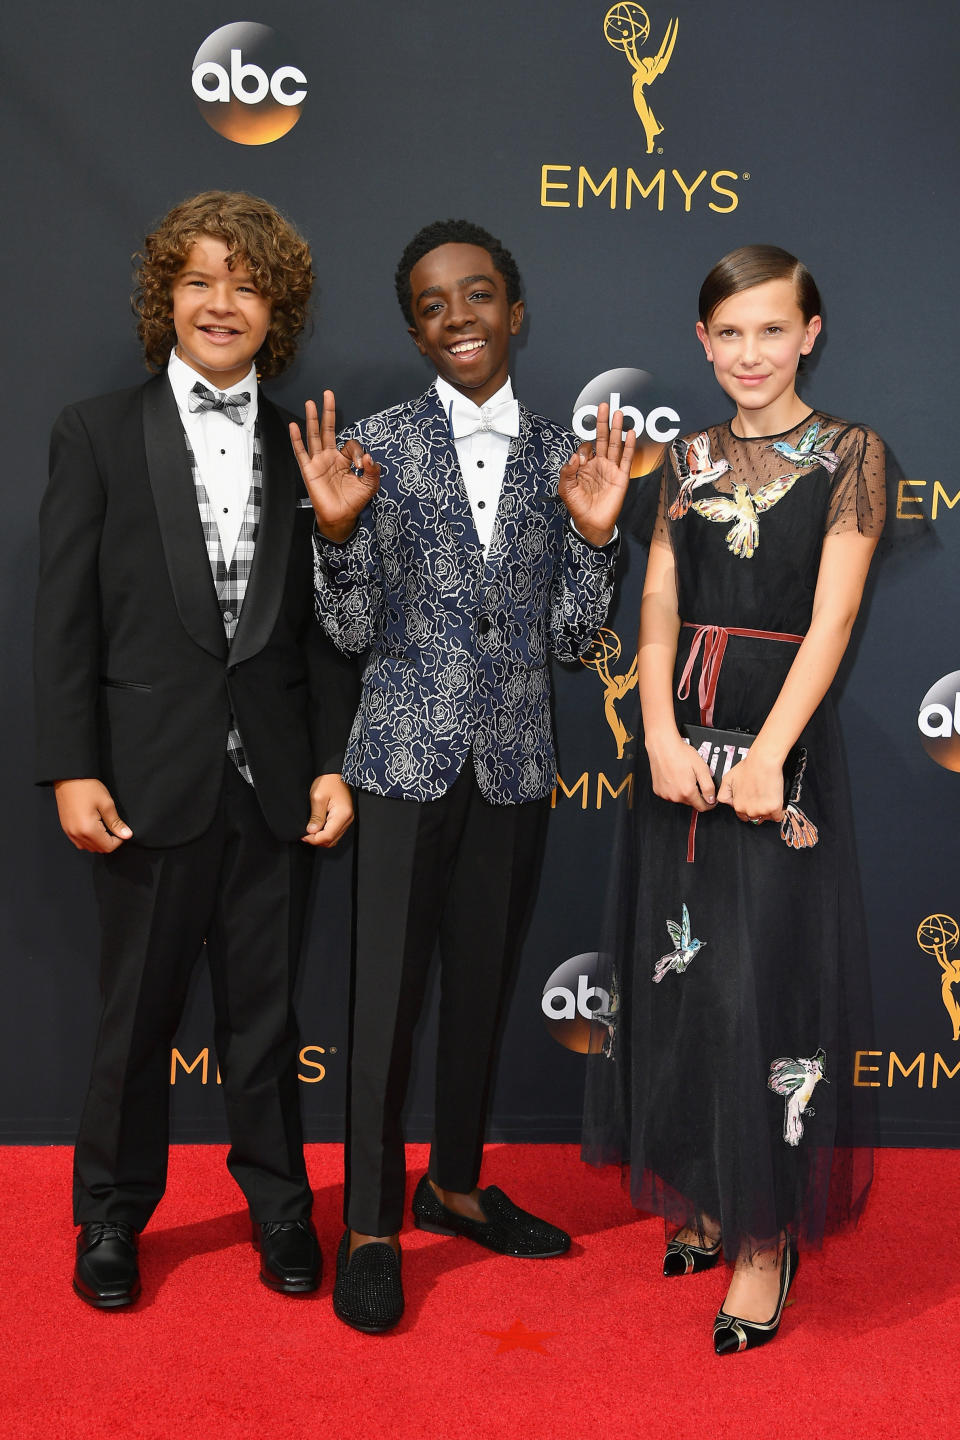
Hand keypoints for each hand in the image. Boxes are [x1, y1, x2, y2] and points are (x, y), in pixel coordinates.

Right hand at [54, 778, 132, 852]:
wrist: (68, 778)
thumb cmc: (88, 788)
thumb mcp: (106, 804)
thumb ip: (116, 823)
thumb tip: (127, 835)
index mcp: (88, 829)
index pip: (107, 847)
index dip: (118, 841)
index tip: (122, 830)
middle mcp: (77, 835)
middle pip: (98, 849)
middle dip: (109, 842)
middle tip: (114, 827)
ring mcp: (69, 832)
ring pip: (88, 847)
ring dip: (99, 842)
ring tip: (104, 826)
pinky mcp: (66, 828)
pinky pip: (79, 842)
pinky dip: (89, 839)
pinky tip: (94, 826)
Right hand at [289, 391, 379, 542]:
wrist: (340, 517)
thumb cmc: (353, 501)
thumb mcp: (370, 485)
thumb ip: (373, 471)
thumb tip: (370, 458)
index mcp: (344, 459)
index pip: (351, 444)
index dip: (358, 452)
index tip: (363, 466)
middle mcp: (330, 457)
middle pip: (328, 429)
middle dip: (328, 412)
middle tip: (328, 394)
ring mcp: (318, 462)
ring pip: (314, 436)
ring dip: (313, 419)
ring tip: (310, 403)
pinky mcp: (309, 470)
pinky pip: (301, 452)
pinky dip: (297, 440)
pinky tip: (294, 426)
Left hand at [302, 774, 353, 846]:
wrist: (335, 773)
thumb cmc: (328, 782)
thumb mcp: (317, 798)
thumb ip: (316, 817)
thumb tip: (312, 832)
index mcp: (342, 814)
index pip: (327, 836)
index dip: (314, 839)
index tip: (303, 836)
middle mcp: (347, 819)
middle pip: (331, 840)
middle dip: (317, 840)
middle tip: (305, 835)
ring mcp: (347, 819)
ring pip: (334, 838)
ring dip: (321, 838)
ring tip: (310, 832)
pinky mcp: (344, 818)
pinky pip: (335, 832)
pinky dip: (325, 834)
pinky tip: (317, 828)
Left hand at [557, 403, 635, 546]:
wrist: (592, 523)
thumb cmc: (578, 506)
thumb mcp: (566, 488)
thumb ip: (567, 471)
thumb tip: (576, 456)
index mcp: (584, 466)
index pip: (585, 448)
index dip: (583, 449)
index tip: (581, 459)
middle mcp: (598, 464)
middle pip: (602, 439)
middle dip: (602, 423)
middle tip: (603, 406)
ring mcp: (611, 469)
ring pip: (615, 444)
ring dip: (616, 429)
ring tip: (618, 413)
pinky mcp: (621, 477)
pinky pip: (626, 459)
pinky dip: (629, 446)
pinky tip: (630, 433)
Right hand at [645, 730, 715, 810]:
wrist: (663, 746)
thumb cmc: (680, 753)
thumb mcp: (701, 768)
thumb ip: (708, 787)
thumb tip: (711, 799)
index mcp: (687, 791)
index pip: (702, 807)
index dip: (709, 803)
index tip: (711, 799)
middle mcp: (675, 796)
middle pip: (691, 803)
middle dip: (696, 795)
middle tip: (696, 779)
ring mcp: (665, 794)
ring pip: (680, 799)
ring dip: (685, 792)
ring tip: (684, 776)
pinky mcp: (658, 790)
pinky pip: (670, 794)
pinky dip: (674, 789)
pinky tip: (675, 777)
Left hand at [717, 750, 783, 823]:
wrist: (763, 761)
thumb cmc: (748, 767)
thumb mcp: (728, 780)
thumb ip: (724, 794)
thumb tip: (728, 804)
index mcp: (738, 805)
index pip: (742, 816)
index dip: (748, 808)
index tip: (752, 802)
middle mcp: (749, 810)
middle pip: (755, 818)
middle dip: (758, 809)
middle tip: (761, 797)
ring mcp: (762, 810)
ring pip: (766, 817)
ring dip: (768, 810)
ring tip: (768, 796)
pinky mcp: (774, 808)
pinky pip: (778, 816)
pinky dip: (779, 811)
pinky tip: (776, 802)